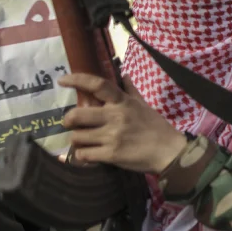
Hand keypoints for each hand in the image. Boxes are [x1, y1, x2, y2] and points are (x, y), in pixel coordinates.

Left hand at [60, 74, 187, 173]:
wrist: (168, 151)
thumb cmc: (156, 127)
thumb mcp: (144, 105)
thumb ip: (130, 91)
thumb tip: (124, 75)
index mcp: (122, 102)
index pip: (98, 85)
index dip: (78, 80)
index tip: (62, 80)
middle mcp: (115, 116)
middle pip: (77, 115)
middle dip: (69, 120)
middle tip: (72, 124)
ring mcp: (112, 136)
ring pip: (77, 137)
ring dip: (78, 140)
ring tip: (85, 142)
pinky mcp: (111, 154)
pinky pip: (83, 154)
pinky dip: (83, 155)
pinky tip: (90, 154)